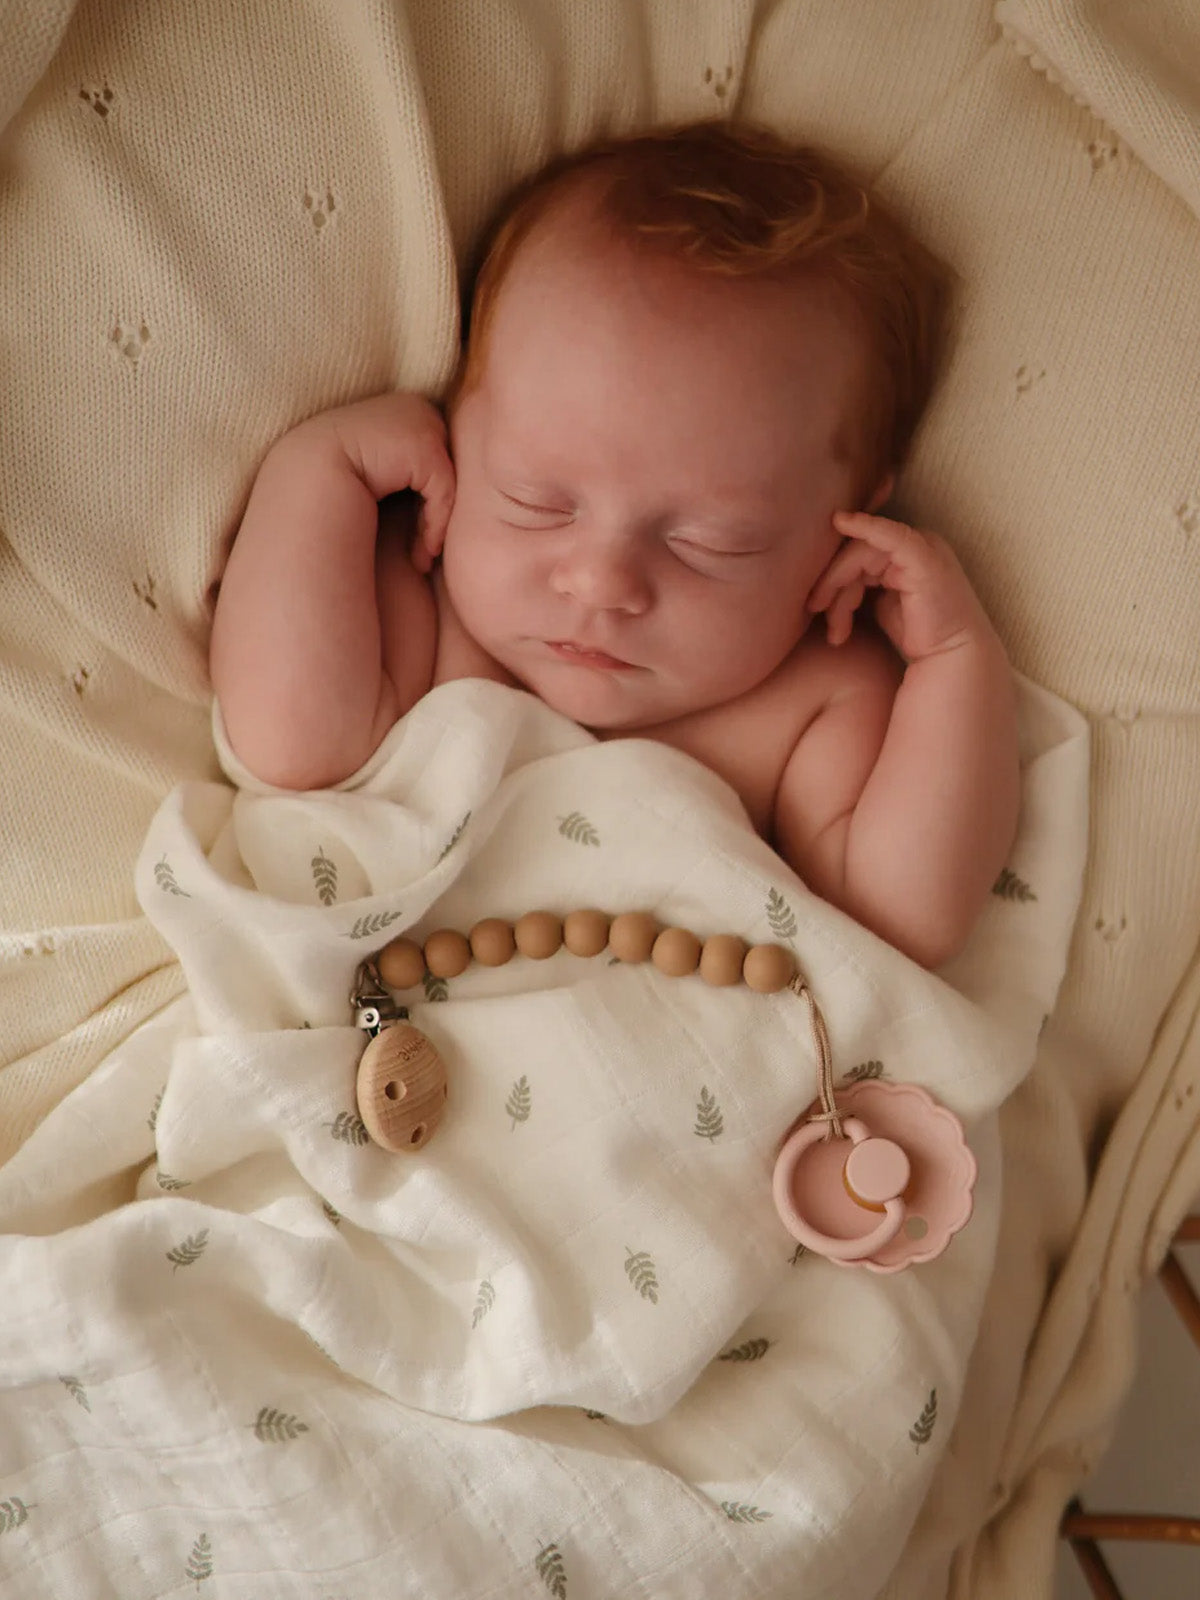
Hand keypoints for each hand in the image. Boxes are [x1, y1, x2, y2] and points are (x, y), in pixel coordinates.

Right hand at [321, 392, 455, 574]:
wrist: (306, 483)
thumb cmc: (335, 488)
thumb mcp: (380, 475)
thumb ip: (408, 473)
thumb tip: (440, 489)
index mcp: (404, 412)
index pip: (439, 461)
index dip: (432, 503)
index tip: (420, 541)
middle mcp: (416, 409)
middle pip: (449, 470)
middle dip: (438, 512)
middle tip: (426, 553)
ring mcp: (421, 421)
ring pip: (449, 483)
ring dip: (437, 525)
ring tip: (423, 557)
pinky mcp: (423, 443)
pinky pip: (443, 492)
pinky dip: (435, 526)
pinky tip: (419, 556)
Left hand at [806, 511, 993, 661]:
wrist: (952, 656)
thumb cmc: (920, 634)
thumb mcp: (881, 604)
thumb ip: (860, 585)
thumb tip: (827, 581)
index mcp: (904, 554)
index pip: (858, 553)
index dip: (833, 578)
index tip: (815, 605)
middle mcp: (914, 544)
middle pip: (855, 552)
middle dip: (832, 585)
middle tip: (815, 611)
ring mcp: (922, 546)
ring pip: (861, 553)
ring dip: (840, 589)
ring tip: (835, 628)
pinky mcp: (923, 555)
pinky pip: (889, 535)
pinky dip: (865, 526)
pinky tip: (841, 521)